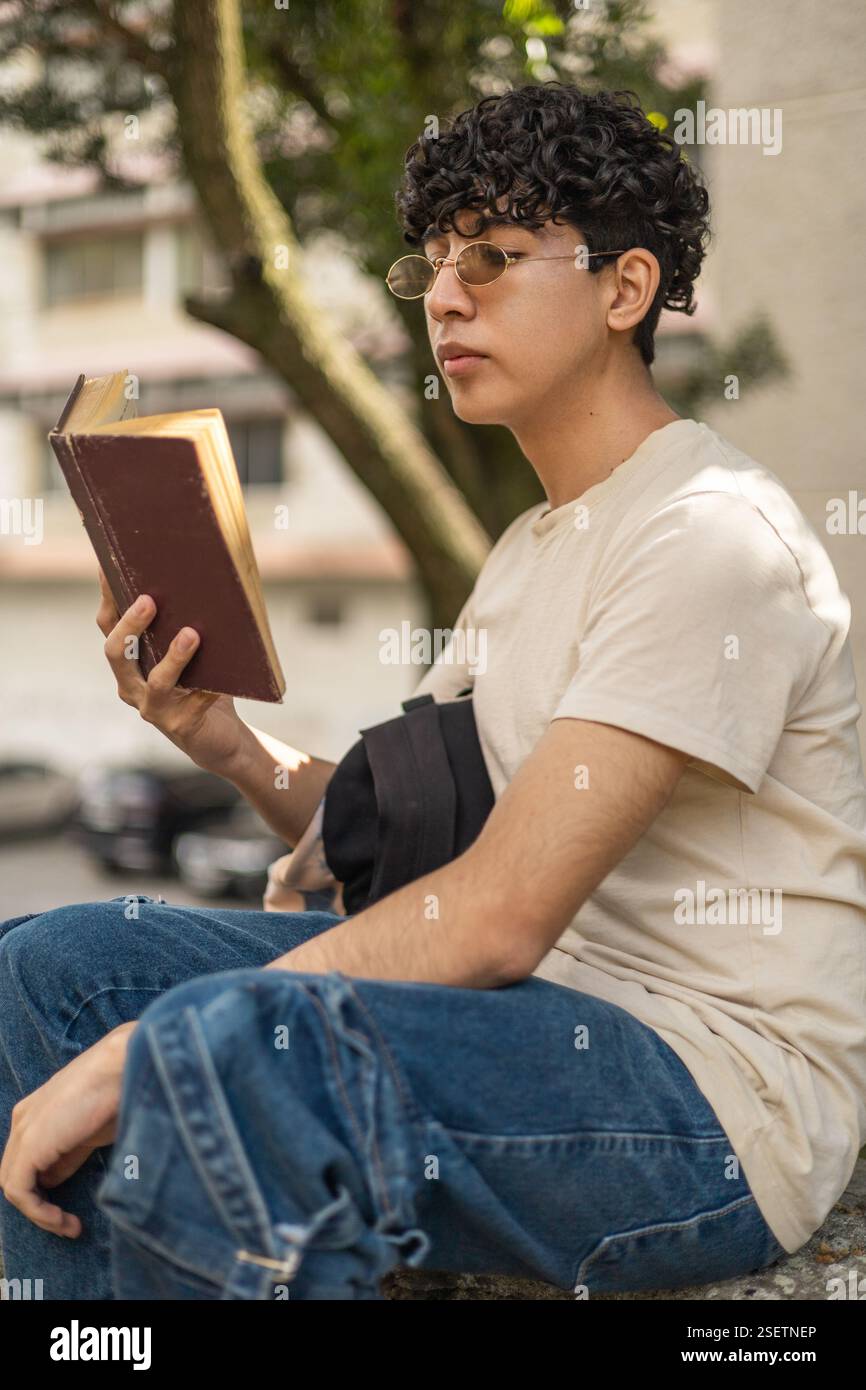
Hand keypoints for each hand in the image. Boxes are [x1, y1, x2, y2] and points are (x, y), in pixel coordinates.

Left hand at [0, 1023, 135, 1236]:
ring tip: (69, 1226)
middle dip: (39, 1204)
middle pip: (16, 1174)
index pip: (28, 1161)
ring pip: (14, 1185)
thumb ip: (69, 1154)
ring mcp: (24, 1131)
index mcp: (36, 1112)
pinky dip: (39, 1212)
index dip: (45, 1189)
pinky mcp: (30, 1146)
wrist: (126, 1066)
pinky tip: (63, 1220)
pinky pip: (19, 1191)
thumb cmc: (120, 1091)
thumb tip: (53, 1179)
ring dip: (40, 1213)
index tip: (73, 1208)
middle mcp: (23, 1120)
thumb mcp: (91, 1131)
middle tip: (69, 1222)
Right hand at [96, 566, 247, 773]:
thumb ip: (184, 623)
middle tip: (148, 600)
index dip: (108, 596)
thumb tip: (200, 579)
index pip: (109, 625)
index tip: (109, 566)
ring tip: (191, 635)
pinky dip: (209, 688)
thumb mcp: (190, 651)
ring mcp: (152, 708)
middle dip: (130, 625)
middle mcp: (131, 685)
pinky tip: (224, 679)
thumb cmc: (203, 683)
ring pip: (156, 682)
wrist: (218, 736)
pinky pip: (193, 704)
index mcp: (128, 661)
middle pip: (117, 652)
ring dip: (174, 657)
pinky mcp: (179, 725)